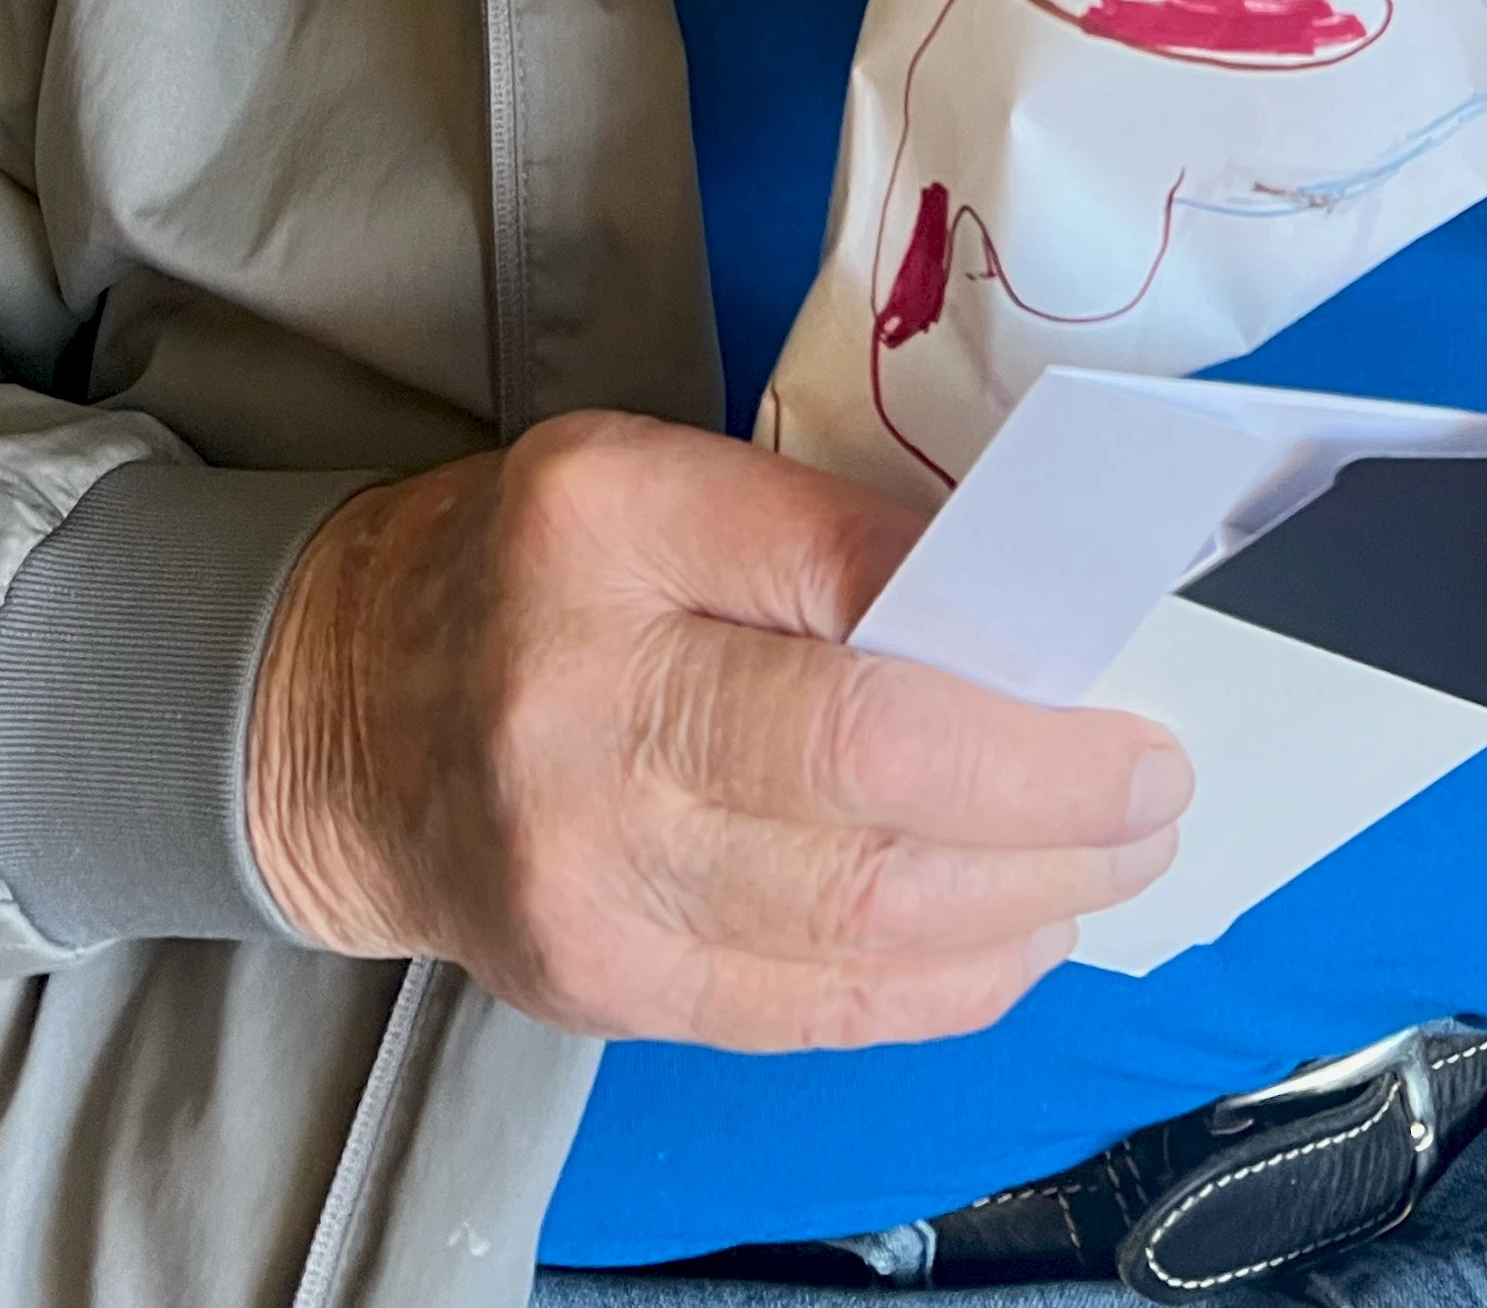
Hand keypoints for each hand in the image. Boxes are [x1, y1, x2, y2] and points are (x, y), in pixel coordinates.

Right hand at [243, 409, 1190, 1047]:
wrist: (333, 720)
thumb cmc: (528, 575)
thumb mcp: (652, 481)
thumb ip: (819, 539)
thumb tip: (1024, 614)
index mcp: (607, 525)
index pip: (846, 575)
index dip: (1003, 630)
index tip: (1117, 654)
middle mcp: (584, 700)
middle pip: (865, 766)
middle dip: (1049, 788)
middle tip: (1153, 782)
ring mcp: (586, 867)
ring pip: (859, 911)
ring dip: (1029, 895)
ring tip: (1114, 858)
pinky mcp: (599, 984)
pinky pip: (814, 1005)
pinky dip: (945, 977)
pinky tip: (1018, 934)